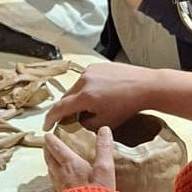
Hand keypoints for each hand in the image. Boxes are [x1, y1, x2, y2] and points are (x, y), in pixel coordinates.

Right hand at [44, 61, 158, 130]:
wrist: (146, 86)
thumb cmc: (128, 106)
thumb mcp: (106, 122)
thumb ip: (86, 123)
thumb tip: (76, 121)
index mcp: (84, 96)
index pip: (59, 109)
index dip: (50, 119)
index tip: (46, 126)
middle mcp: (84, 80)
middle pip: (66, 97)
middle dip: (65, 108)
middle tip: (68, 119)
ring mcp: (90, 70)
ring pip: (76, 87)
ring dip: (77, 97)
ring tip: (89, 106)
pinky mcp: (98, 65)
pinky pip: (86, 79)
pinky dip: (87, 88)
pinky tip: (99, 94)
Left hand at [45, 124, 114, 191]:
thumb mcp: (105, 168)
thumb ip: (104, 148)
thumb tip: (104, 129)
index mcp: (70, 164)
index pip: (56, 148)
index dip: (51, 140)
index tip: (47, 134)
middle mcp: (61, 175)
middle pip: (49, 159)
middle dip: (47, 150)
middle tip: (46, 145)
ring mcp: (60, 188)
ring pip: (51, 171)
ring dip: (50, 163)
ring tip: (52, 160)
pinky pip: (54, 183)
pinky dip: (54, 176)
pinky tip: (58, 181)